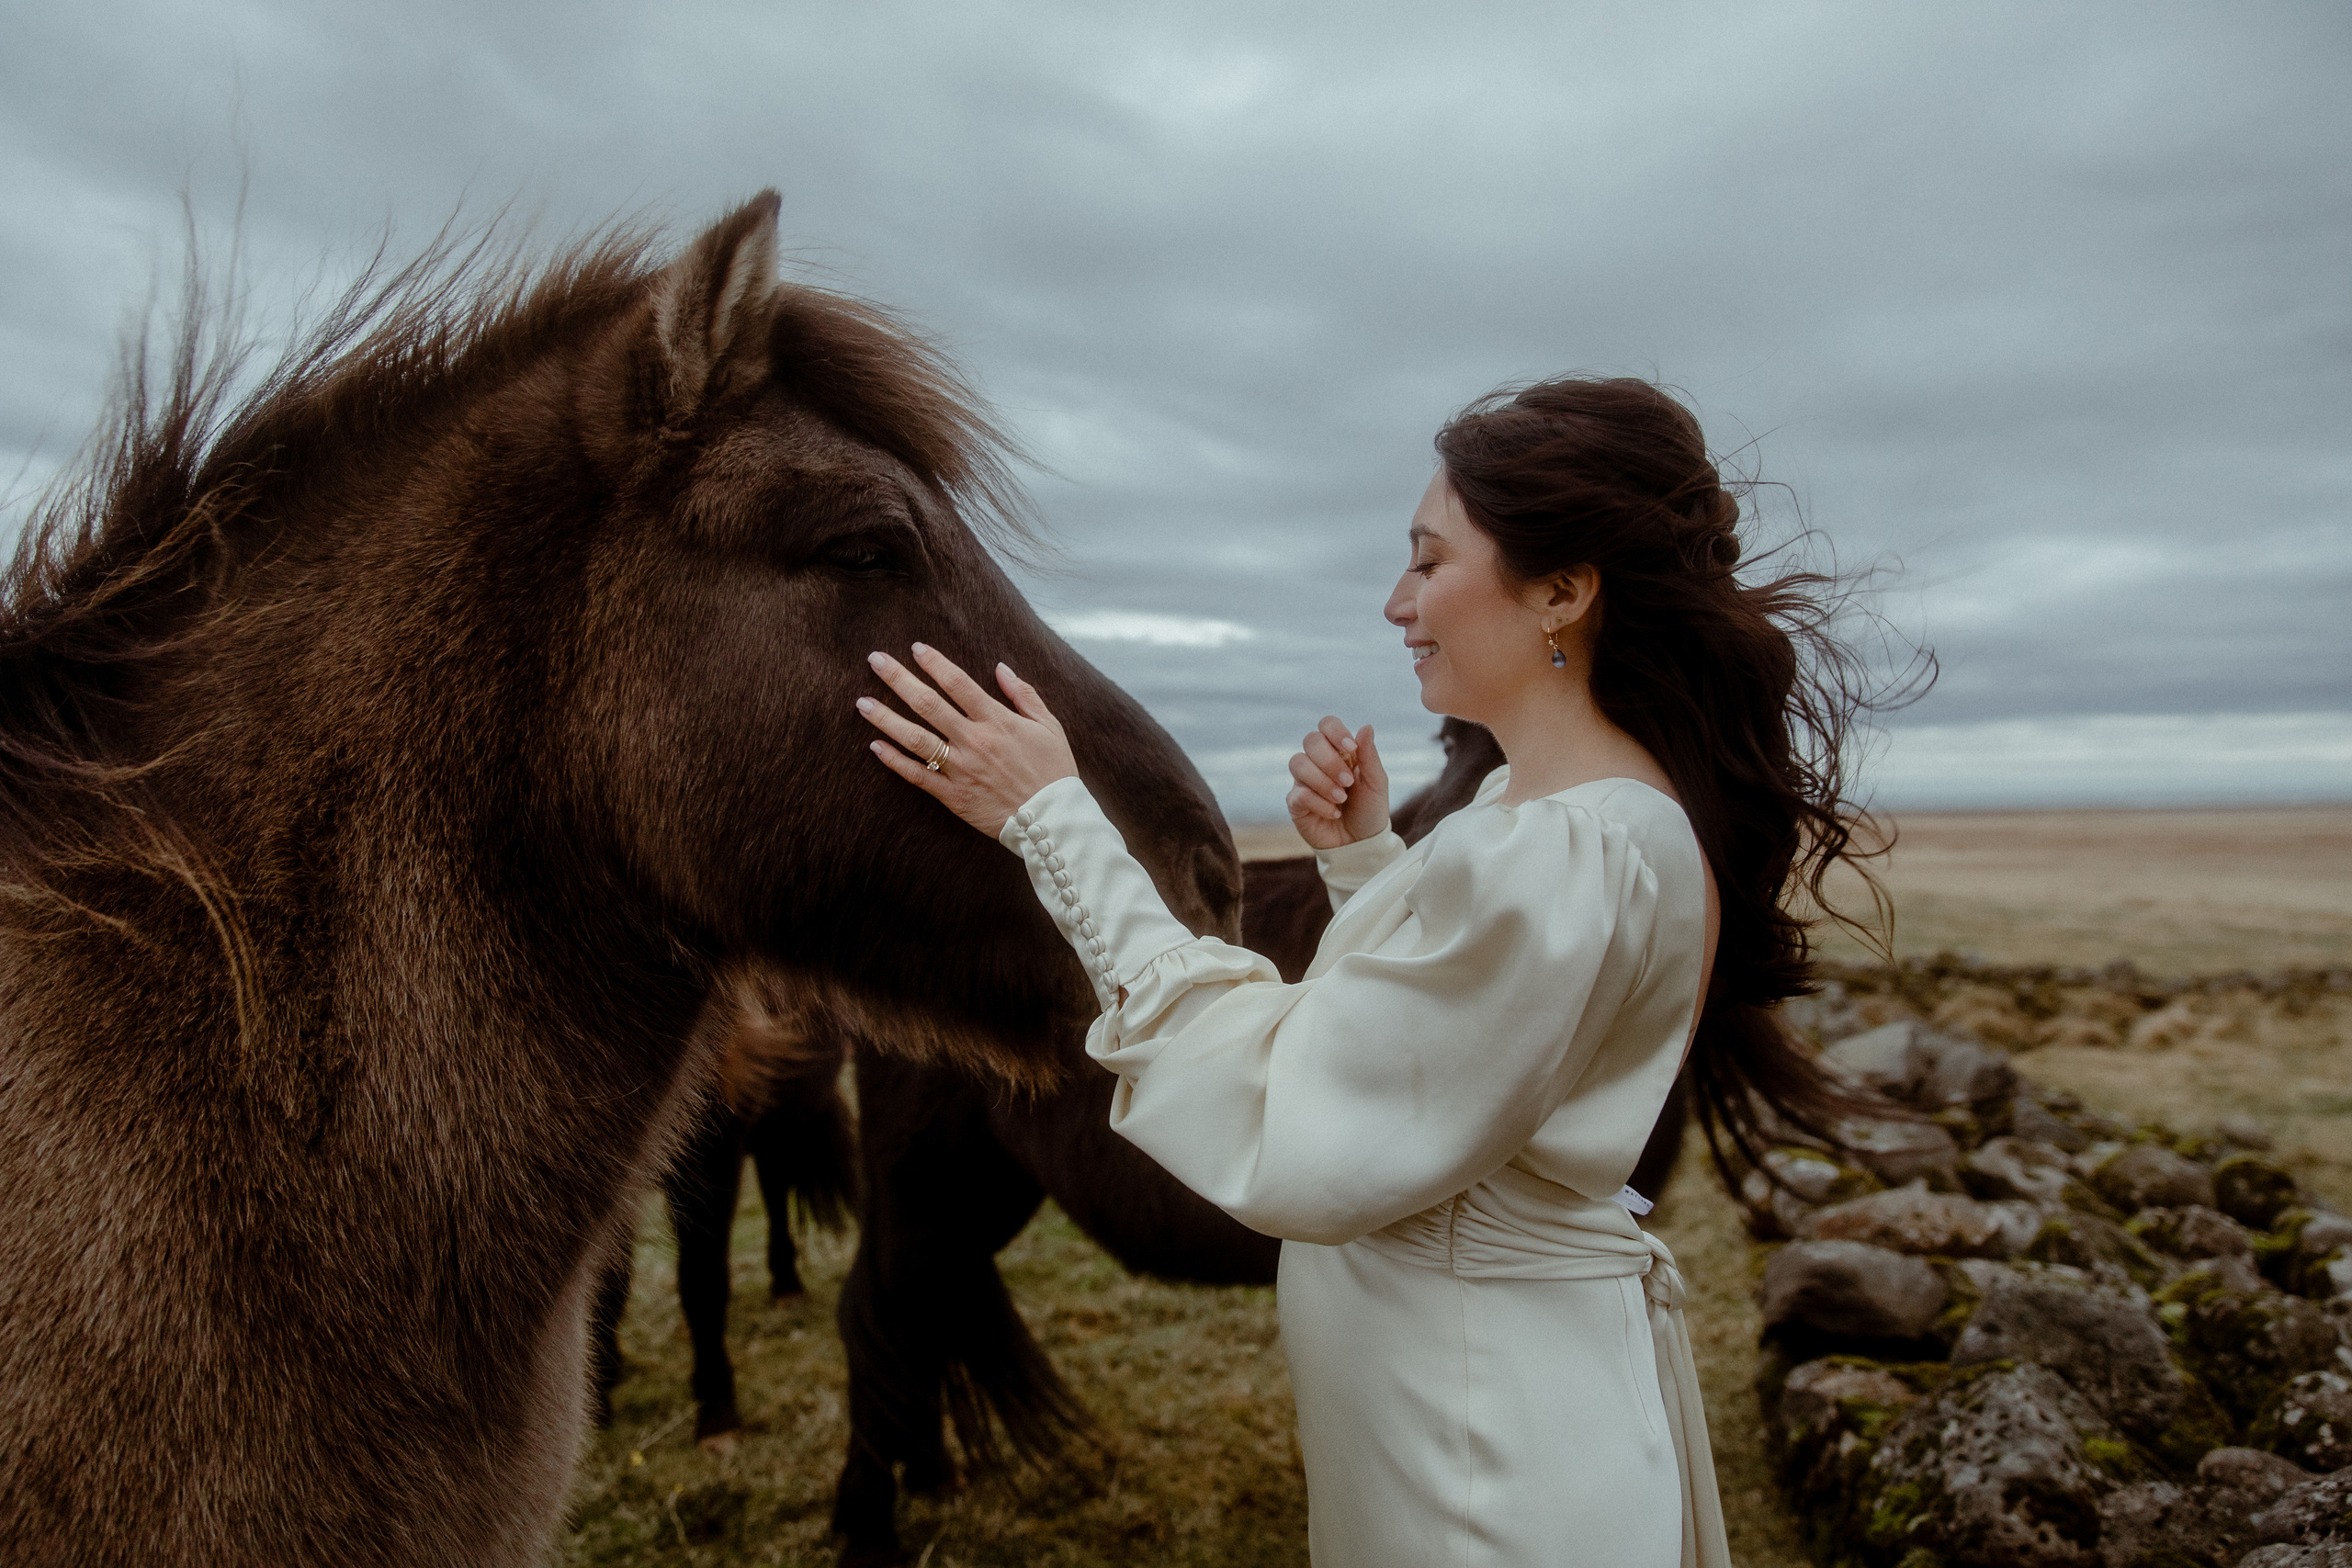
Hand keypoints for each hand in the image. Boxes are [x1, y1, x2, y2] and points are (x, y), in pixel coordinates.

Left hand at [859, 644, 1080, 835]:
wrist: (1053, 821)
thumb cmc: (1054, 771)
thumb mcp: (1049, 726)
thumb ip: (1024, 695)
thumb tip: (1001, 668)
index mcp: (997, 721)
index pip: (959, 683)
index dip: (935, 663)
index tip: (915, 648)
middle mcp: (975, 741)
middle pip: (929, 704)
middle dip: (899, 679)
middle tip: (875, 659)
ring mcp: (962, 769)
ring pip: (916, 739)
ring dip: (886, 718)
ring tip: (862, 702)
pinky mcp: (954, 796)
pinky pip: (918, 776)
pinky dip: (895, 762)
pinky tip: (875, 746)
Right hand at [1286, 716, 1389, 851]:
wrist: (1362, 844)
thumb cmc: (1370, 811)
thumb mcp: (1377, 783)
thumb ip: (1369, 755)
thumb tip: (1366, 726)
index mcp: (1339, 752)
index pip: (1327, 725)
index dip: (1335, 732)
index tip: (1351, 749)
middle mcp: (1318, 762)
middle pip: (1311, 740)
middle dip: (1330, 761)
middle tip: (1348, 782)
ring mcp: (1304, 781)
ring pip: (1298, 763)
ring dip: (1323, 781)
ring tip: (1341, 799)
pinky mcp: (1296, 803)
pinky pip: (1298, 793)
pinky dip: (1319, 803)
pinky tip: (1334, 813)